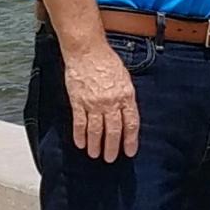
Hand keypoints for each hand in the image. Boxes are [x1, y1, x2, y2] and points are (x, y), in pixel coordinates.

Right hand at [62, 43, 140, 161]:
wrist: (87, 51)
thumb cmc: (107, 61)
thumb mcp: (125, 78)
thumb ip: (126, 96)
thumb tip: (127, 114)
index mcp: (125, 95)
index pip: (131, 123)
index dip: (131, 140)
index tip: (130, 151)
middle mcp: (111, 102)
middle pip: (113, 131)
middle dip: (112, 147)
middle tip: (111, 158)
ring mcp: (93, 103)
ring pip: (96, 130)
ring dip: (95, 145)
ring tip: (95, 154)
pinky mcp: (78, 102)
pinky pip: (79, 123)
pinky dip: (80, 136)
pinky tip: (81, 144)